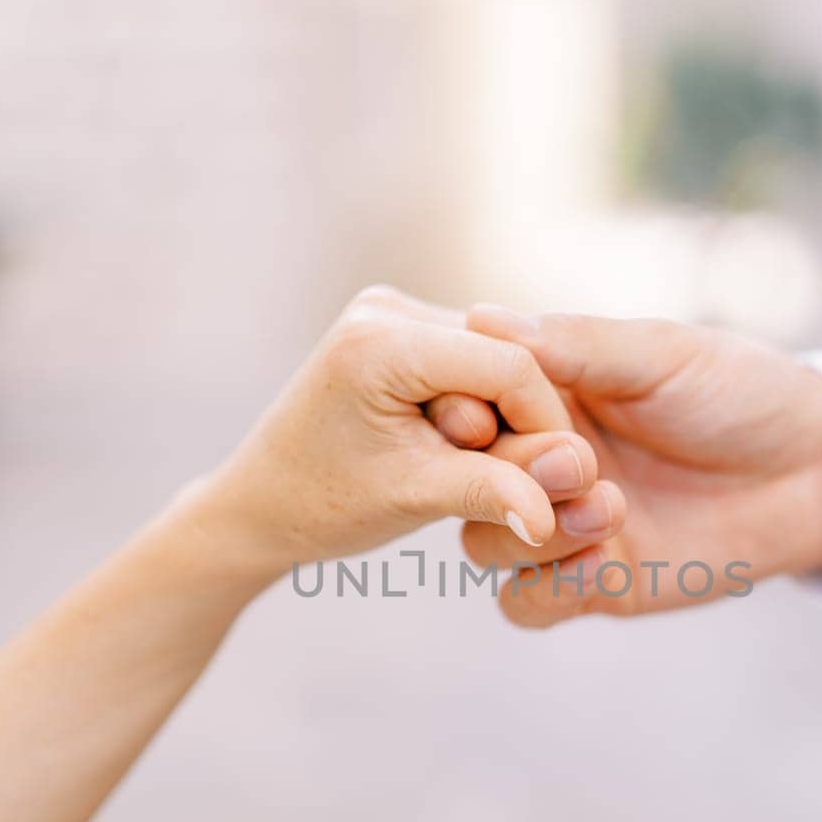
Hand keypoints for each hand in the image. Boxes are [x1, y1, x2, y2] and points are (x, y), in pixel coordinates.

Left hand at [184, 287, 604, 587]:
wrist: (259, 507)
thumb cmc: (322, 506)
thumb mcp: (415, 498)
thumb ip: (493, 492)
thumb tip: (556, 513)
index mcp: (382, 340)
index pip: (509, 367)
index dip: (547, 426)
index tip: (562, 482)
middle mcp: (386, 309)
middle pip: (506, 361)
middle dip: (520, 427)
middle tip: (505, 488)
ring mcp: (391, 314)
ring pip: (494, 366)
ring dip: (502, 423)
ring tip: (465, 474)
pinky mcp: (399, 332)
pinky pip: (472, 368)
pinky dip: (481, 413)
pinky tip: (457, 453)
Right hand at [430, 306, 821, 627]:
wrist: (816, 469)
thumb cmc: (740, 391)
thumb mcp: (662, 353)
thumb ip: (577, 344)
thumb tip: (481, 317)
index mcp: (542, 395)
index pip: (462, 405)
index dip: (459, 412)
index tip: (481, 414)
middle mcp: (537, 460)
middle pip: (465, 481)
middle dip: (508, 474)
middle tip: (579, 462)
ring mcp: (560, 525)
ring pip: (486, 544)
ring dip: (535, 531)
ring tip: (610, 508)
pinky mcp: (592, 582)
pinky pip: (526, 605)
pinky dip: (547, 590)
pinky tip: (605, 562)